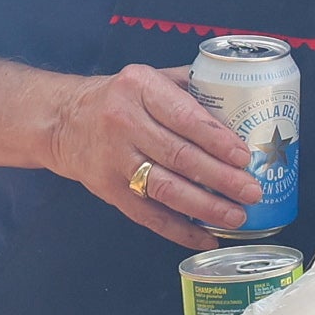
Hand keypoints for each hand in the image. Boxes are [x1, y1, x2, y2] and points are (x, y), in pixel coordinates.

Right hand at [46, 62, 260, 249]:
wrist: (62, 120)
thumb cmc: (119, 98)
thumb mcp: (149, 77)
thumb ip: (191, 87)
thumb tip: (245, 104)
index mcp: (140, 88)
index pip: (184, 116)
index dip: (216, 139)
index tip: (244, 156)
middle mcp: (124, 123)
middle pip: (178, 156)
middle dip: (220, 178)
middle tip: (252, 191)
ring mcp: (114, 159)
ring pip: (164, 188)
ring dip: (205, 207)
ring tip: (236, 216)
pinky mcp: (109, 189)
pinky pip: (147, 215)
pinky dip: (179, 230)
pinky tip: (206, 237)